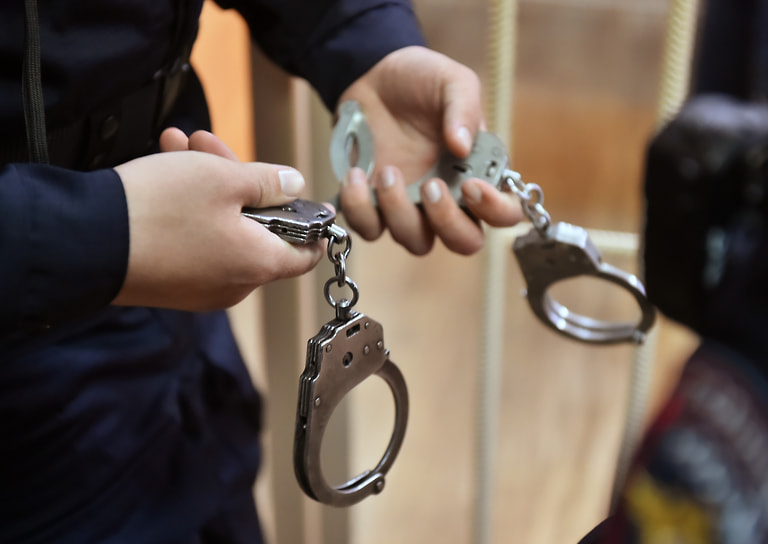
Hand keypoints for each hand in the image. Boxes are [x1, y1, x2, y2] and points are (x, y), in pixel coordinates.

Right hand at [111, 128, 324, 310]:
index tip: (308, 200)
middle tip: (214, 146)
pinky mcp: (171, 285)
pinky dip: (189, 211)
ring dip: (208, 187)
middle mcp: (235, 285)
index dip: (311, 224)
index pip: (306, 254)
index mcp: (260, 264)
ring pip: (222, 230)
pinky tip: (166, 169)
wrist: (86, 243)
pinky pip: (195, 244)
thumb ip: (269, 182)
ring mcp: (200, 289)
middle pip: (257, 231)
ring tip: (180, 144)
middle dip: (241, 183)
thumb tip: (294, 185)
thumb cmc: (161, 210)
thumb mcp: (224, 179)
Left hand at [337, 46, 521, 254]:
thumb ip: (463, 108)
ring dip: (400, 215)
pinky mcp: (373, 206)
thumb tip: (462, 145)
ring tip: (387, 173)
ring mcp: (410, 206)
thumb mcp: (450, 81)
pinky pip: (369, 229)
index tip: (470, 185)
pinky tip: (356, 175)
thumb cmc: (420, 80)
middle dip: (448, 223)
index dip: (494, 210)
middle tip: (430, 186)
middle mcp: (448, 198)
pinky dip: (360, 209)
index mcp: (477, 172)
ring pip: (416, 242)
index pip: (503, 213)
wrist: (372, 74)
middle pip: (463, 242)